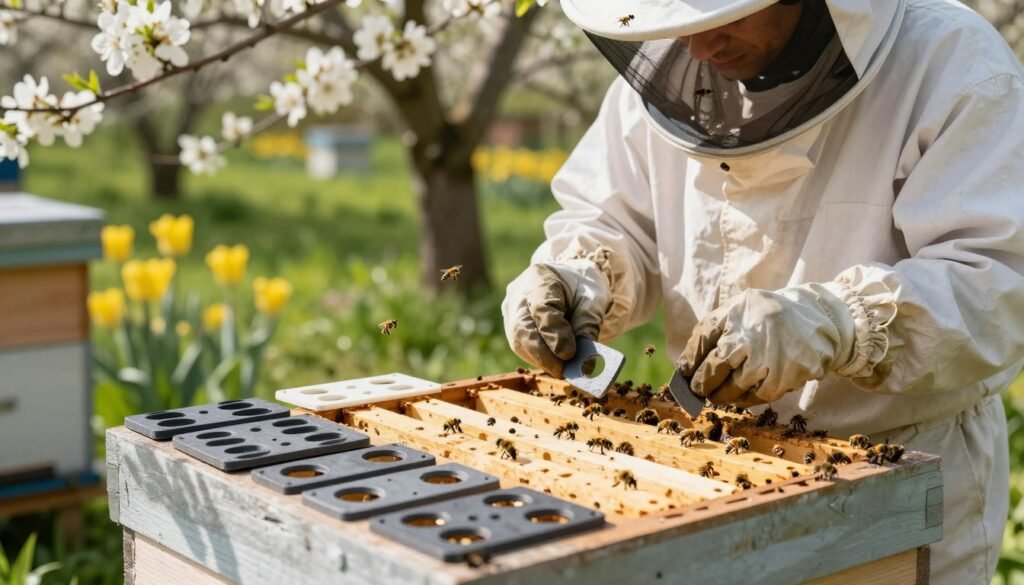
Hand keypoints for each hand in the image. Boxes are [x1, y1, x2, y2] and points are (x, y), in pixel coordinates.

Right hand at [501, 261, 610, 376]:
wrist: (569, 279)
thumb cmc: (582, 287)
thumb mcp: (593, 300)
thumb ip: (588, 325)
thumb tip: (585, 363)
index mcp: (540, 278)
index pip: (541, 308)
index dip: (554, 334)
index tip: (570, 353)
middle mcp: (518, 294)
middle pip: (523, 329)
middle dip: (544, 355)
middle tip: (565, 372)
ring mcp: (511, 311)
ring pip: (519, 342)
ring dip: (542, 360)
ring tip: (565, 370)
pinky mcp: (511, 326)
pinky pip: (521, 347)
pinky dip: (540, 358)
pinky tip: (556, 363)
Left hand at [676, 285, 855, 406]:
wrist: (819, 319)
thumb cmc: (767, 317)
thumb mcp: (739, 310)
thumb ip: (711, 331)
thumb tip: (685, 366)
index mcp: (738, 312)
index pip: (703, 337)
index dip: (690, 358)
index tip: (684, 372)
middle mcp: (753, 333)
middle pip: (715, 366)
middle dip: (702, 382)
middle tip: (697, 390)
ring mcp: (771, 356)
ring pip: (734, 387)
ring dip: (721, 395)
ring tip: (715, 395)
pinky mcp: (787, 376)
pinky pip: (757, 397)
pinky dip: (744, 400)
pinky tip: (739, 397)